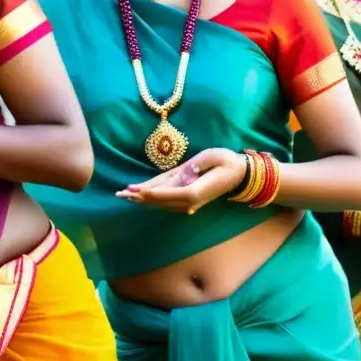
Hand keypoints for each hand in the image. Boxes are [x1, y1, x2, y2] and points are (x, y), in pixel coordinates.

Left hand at [116, 148, 247, 213]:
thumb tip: (188, 171)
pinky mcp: (188, 199)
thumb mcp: (215, 156)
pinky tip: (142, 197)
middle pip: (164, 201)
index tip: (139, 191)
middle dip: (142, 197)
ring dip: (144, 200)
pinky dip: (153, 200)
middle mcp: (192, 199)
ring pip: (163, 203)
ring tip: (126, 196)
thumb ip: (201, 164)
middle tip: (122, 194)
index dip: (156, 192)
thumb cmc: (227, 161)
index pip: (175, 193)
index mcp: (199, 189)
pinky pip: (168, 201)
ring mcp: (190, 202)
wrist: (239, 174)